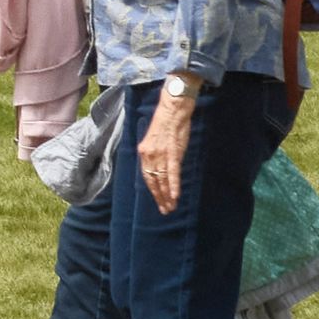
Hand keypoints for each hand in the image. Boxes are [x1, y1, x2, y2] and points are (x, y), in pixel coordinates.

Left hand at [140, 85, 198, 207]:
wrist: (173, 108)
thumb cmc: (166, 123)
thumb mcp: (155, 140)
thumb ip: (157, 155)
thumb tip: (161, 170)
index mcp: (143, 151)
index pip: (147, 176)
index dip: (153, 190)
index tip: (159, 201)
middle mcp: (149, 154)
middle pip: (153, 181)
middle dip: (159, 197)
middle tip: (165, 210)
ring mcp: (160, 154)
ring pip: (162, 179)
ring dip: (167, 195)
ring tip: (171, 207)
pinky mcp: (172, 152)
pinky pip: (172, 173)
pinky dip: (173, 186)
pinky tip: (175, 196)